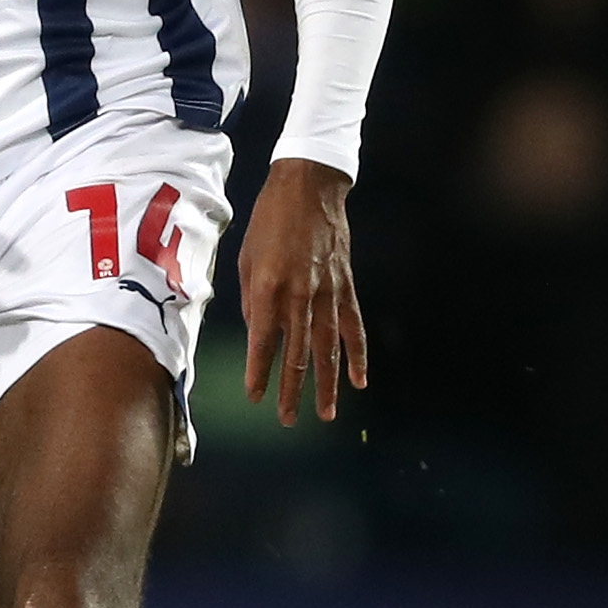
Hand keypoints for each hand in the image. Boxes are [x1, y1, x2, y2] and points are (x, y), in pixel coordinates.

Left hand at [235, 156, 368, 427]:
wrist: (308, 187)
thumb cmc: (269, 220)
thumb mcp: (246, 257)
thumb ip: (252, 300)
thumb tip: (259, 333)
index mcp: (267, 288)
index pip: (261, 343)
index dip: (258, 373)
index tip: (255, 397)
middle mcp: (299, 295)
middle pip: (296, 354)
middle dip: (291, 390)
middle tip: (288, 419)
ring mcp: (326, 292)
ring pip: (327, 348)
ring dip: (326, 384)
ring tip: (327, 414)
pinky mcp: (346, 286)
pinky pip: (353, 327)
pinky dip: (358, 355)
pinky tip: (361, 380)